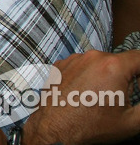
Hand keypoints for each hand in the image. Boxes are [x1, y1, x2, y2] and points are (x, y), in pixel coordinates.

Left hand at [22, 50, 139, 144]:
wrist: (54, 129)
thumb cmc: (90, 126)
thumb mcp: (132, 121)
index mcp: (113, 66)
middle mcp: (92, 57)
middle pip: (120, 61)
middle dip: (126, 76)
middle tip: (122, 96)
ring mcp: (74, 59)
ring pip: (100, 63)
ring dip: (106, 75)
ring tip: (101, 97)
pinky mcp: (60, 65)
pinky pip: (81, 66)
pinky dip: (87, 76)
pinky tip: (85, 94)